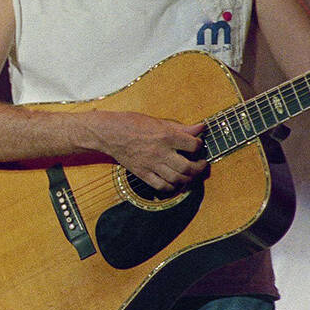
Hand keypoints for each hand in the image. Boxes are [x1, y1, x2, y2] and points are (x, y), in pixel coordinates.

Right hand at [90, 111, 206, 191]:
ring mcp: (151, 165)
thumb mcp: (158, 121)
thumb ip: (181, 127)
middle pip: (188, 167)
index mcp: (166, 136)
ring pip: (177, 179)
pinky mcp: (142, 173)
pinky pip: (161, 186)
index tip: (198, 146)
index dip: (199, 146)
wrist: (109, 133)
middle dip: (199, 168)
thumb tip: (201, 127)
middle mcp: (160, 152)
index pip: (193, 145)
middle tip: (201, 164)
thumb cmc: (132, 124)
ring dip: (188, 179)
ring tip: (190, 174)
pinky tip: (175, 182)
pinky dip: (172, 187)